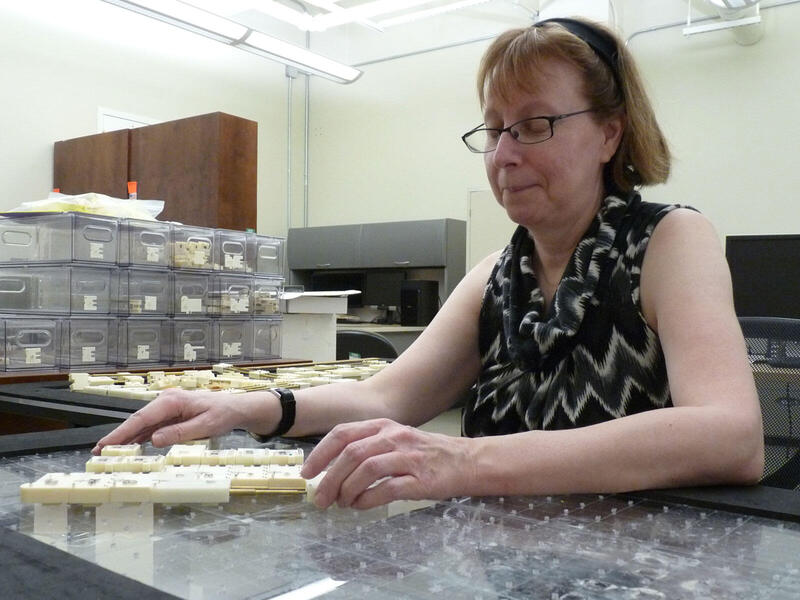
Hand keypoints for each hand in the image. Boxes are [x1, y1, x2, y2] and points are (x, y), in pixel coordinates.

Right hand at [91, 388, 278, 453]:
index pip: (142, 419)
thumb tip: (155, 440)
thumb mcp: (206, 425)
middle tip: (98, 452)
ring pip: (141, 425)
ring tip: (107, 453)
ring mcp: (167, 408)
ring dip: (125, 438)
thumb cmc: (223, 414)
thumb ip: (180, 433)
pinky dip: (138, 438)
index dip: (122, 433)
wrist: (235, 408)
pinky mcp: (170, 416)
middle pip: (137, 421)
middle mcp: (166, 401)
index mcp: (173, 401)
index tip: (107, 444)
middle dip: (117, 436)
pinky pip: (150, 428)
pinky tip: (128, 448)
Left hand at [300, 418, 472, 509]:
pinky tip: (361, 507)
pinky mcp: (420, 478)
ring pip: (366, 469)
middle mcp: (393, 436)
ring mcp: (408, 457)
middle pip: (351, 453)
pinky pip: (387, 489)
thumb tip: (332, 470)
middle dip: (329, 478)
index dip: (320, 453)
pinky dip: (368, 499)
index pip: (343, 433)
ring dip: (347, 489)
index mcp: (383, 426)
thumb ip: (367, 448)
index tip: (307, 473)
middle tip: (321, 499)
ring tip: (342, 504)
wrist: (468, 461)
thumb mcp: (395, 440)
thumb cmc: (427, 454)